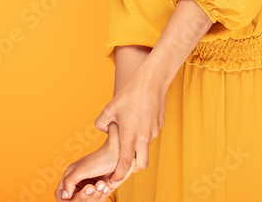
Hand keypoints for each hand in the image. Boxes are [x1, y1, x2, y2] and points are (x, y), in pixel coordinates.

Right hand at [56, 130, 131, 200]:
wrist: (121, 156)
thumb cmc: (101, 158)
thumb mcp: (82, 169)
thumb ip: (69, 181)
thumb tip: (64, 197)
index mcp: (70, 175)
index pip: (61, 193)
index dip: (64, 199)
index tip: (71, 199)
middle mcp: (79, 183)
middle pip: (73, 201)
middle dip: (83, 197)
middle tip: (92, 187)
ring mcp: (89, 189)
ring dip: (94, 196)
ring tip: (102, 184)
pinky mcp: (100, 193)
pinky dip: (101, 197)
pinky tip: (106, 187)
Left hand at [93, 62, 167, 186]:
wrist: (152, 82)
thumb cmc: (129, 95)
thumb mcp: (109, 109)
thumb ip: (102, 124)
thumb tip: (105, 131)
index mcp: (129, 136)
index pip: (124, 164)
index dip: (118, 175)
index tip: (113, 179)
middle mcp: (143, 137)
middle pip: (141, 164)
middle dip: (133, 168)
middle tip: (124, 164)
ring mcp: (153, 132)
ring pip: (146, 148)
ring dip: (138, 147)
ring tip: (130, 132)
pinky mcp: (159, 125)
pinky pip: (150, 135)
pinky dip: (144, 134)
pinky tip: (139, 120)